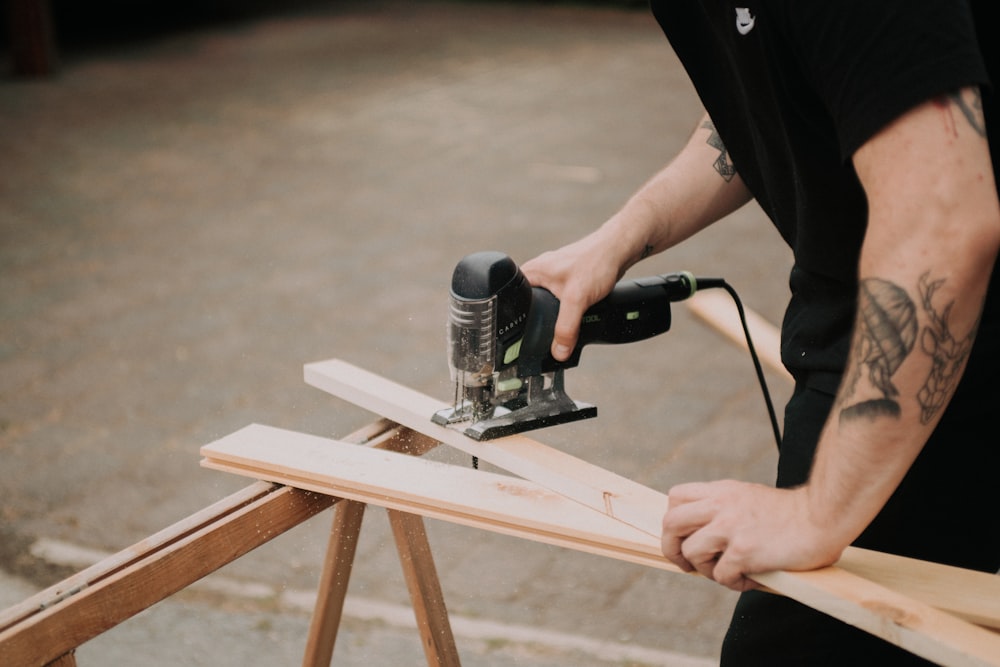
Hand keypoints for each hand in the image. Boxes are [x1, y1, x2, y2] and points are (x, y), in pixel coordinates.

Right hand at [520, 235, 624, 359]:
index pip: (514, 298)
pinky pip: (558, 298)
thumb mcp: (576, 300)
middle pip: (529, 303)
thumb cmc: (595, 263)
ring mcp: (553, 275)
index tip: (525, 335)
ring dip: (553, 314)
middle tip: (547, 331)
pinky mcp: (566, 278)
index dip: (518, 319)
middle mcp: (539, 272)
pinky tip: (572, 313)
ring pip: (545, 301)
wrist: (617, 250)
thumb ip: (566, 328)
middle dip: (538, 319)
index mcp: (532, 272)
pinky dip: (564, 308)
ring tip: (561, 321)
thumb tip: (558, 351)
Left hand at [660, 480, 844, 590]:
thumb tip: (703, 535)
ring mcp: (730, 527)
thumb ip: (725, 509)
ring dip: (705, 569)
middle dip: (672, 548)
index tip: (685, 537)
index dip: (673, 521)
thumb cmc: (793, 513)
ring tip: (727, 572)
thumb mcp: (749, 498)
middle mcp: (720, 505)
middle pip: (670, 523)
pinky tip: (751, 580)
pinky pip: (721, 575)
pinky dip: (733, 583)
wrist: (823, 516)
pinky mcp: (744, 550)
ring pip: (691, 552)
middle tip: (687, 563)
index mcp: (721, 491)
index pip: (675, 497)